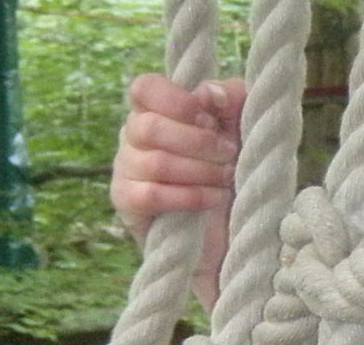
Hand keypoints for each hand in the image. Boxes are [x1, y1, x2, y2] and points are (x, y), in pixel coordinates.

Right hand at [111, 72, 245, 309]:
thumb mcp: (238, 133)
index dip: (178, 101)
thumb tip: (214, 92)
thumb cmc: (226, 176)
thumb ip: (231, 102)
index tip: (211, 119)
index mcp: (153, 110)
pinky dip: (189, 196)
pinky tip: (212, 199)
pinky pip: (151, 194)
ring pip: (155, 162)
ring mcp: (125, 168)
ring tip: (226, 180)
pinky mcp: (126, 201)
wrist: (222, 236)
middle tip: (230, 156)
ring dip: (200, 171)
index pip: (145, 88)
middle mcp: (132, 135)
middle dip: (199, 142)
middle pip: (149, 126)